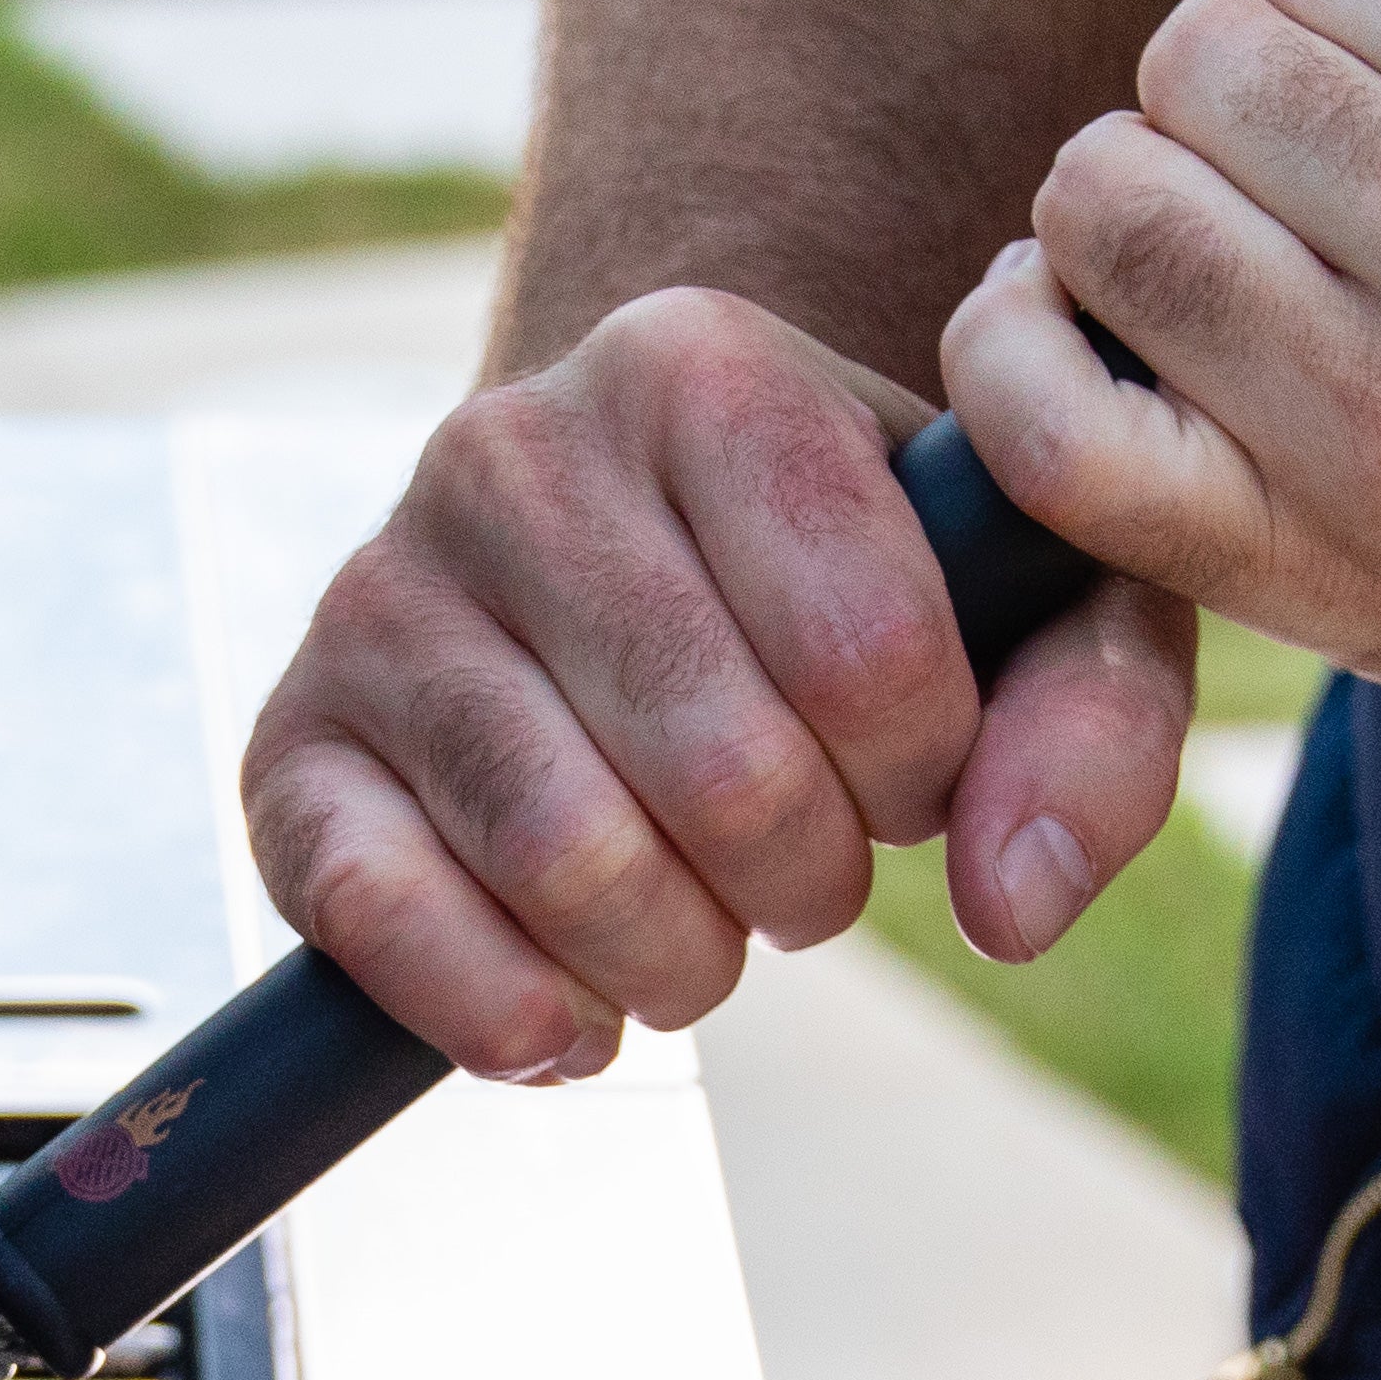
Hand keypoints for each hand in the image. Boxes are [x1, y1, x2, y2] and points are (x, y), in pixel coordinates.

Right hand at [244, 286, 1201, 1078]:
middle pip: (727, 776)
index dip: (925, 776)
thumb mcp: (1028, 605)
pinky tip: (568, 1013)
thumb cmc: (854, 585)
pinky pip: (375, 911)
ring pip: (565, 858)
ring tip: (695, 922)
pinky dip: (502, 1011)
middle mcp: (510, 447)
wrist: (626, 556)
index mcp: (700, 366)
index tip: (907, 765)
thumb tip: (1011, 904)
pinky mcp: (289, 742)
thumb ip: (1091, 719)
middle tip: (800, 864)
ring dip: (675, 960)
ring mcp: (377, 593)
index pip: (869, 653)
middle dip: (809, 883)